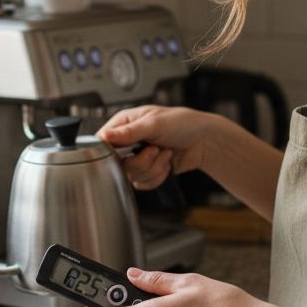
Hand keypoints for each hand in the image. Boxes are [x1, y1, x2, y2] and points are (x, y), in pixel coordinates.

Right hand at [96, 106, 217, 189]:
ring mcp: (137, 158)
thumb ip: (129, 132)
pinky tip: (167, 162)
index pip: (102, 141)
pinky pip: (143, 184)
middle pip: (116, 163)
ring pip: (131, 176)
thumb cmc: (183, 123)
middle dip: (140, 160)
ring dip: (153, 167)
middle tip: (155, 149)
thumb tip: (106, 136)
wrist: (204, 141)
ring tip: (165, 152)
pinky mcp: (148, 172)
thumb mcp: (154, 123)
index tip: (124, 153)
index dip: (109, 151)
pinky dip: (158, 175)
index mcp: (124, 124)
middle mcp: (128, 142)